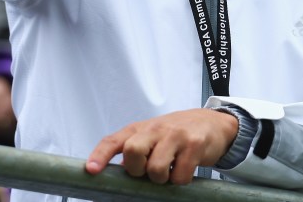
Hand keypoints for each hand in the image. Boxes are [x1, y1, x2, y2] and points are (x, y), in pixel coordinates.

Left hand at [85, 109, 238, 184]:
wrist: (212, 123)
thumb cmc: (176, 132)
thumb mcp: (152, 136)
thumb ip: (134, 149)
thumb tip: (116, 172)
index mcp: (140, 129)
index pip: (114, 141)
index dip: (100, 156)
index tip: (91, 170)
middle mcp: (156, 129)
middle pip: (132, 151)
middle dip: (136, 169)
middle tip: (147, 171)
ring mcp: (175, 136)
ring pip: (156, 169)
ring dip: (162, 179)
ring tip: (169, 171)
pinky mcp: (194, 145)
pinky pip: (180, 176)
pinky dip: (181, 180)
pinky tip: (185, 169)